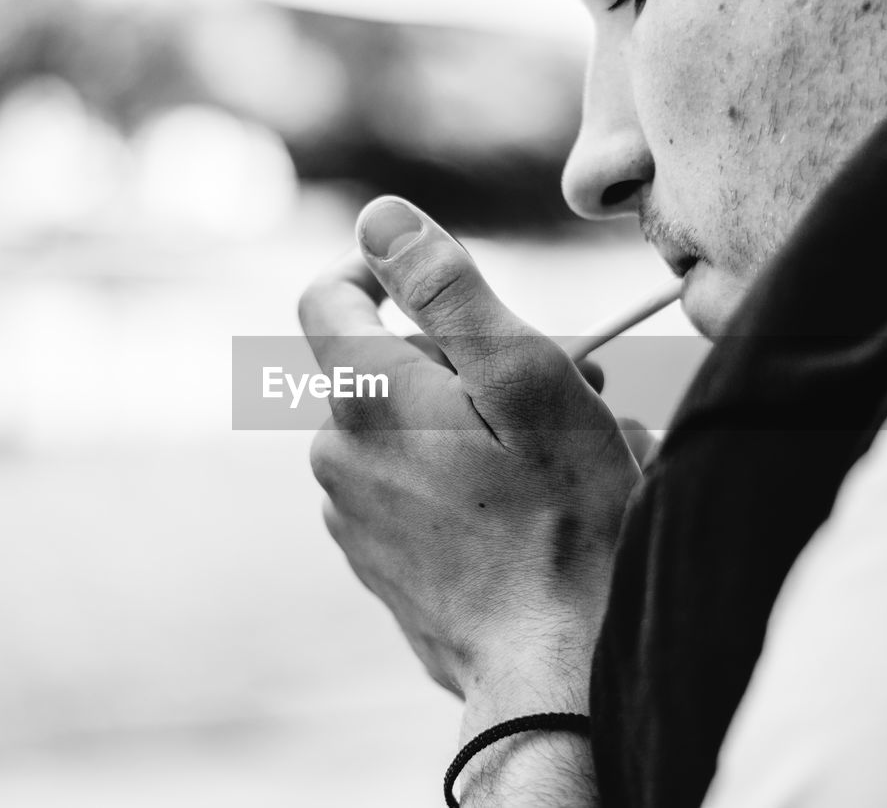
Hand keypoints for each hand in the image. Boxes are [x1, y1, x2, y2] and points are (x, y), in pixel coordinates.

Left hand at [299, 197, 640, 731]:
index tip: (438, 286)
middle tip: (559, 387)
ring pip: (398, 428)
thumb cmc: (560, 521)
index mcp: (366, 399)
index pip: (326, 296)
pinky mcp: (372, 559)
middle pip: (382, 365)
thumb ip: (447, 289)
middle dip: (461, 360)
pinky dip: (450, 476)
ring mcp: (349, 514)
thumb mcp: (525, 382)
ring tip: (543, 457)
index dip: (379, 272)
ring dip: (463, 422)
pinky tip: (514, 507)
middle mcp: (336, 454)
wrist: (551, 668)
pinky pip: (401, 486)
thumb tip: (380, 218)